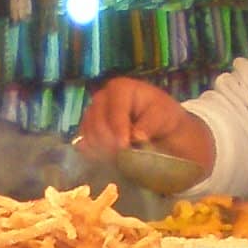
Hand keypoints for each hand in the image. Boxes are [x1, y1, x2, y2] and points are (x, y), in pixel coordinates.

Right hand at [77, 79, 212, 167]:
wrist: (159, 129)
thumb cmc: (163, 118)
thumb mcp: (163, 116)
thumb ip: (149, 124)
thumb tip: (136, 136)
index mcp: (119, 88)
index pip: (113, 108)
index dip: (118, 128)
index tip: (124, 146)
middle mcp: (101, 98)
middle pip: (97, 122)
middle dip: (110, 141)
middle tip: (124, 155)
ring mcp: (91, 115)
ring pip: (89, 135)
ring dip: (103, 149)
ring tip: (120, 157)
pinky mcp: (87, 131)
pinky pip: (84, 144)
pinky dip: (95, 153)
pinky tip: (110, 159)